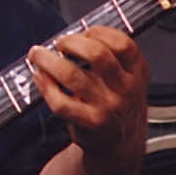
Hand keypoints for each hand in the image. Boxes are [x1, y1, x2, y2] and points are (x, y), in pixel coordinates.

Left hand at [27, 25, 148, 174]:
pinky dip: (44, 85)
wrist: (119, 142)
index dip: (98, 32)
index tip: (84, 32)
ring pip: (71, 75)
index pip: (122, 43)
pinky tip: (40, 77)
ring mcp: (107, 107)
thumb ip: (109, 56)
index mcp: (138, 72)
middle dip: (71, 42)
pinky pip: (60, 101)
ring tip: (38, 55)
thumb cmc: (116, 102)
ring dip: (48, 60)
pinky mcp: (89, 123)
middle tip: (60, 43)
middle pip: (97, 54)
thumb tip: (72, 35)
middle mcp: (126, 89)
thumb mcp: (127, 77)